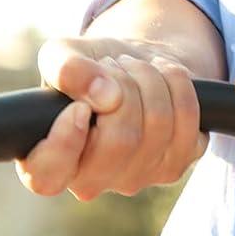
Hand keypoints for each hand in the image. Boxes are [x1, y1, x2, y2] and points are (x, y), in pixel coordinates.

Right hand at [16, 36, 209, 201]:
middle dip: (124, 85)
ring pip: (158, 125)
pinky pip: (187, 121)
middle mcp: (92, 181)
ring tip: (135, 69)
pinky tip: (162, 80)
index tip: (78, 108)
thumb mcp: (64, 54)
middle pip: (120, 140)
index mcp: (52, 161)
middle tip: (114, 67)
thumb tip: (102, 93)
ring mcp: (134, 179)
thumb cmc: (90, 69)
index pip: (47, 177)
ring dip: (150, 78)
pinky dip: (178, 84)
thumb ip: (65, 67)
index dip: (64, 142)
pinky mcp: (172, 169)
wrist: (133, 67)